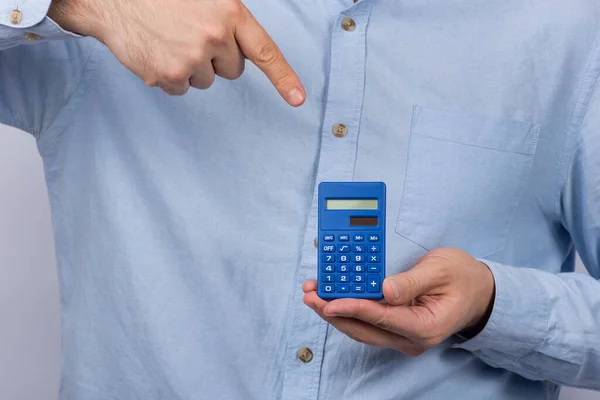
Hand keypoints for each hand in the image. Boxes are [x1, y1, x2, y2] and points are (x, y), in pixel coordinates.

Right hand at [48, 0, 304, 102]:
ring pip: (206, 81)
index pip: (265, 52)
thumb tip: (240, 49)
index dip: (284, 78)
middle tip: (191, 34)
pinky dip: (170, 76)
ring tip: (170, 39)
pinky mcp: (168, 75)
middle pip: (232, 70)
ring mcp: (191, 58)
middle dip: (217, 59)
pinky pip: (181, 89)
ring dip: (192, 67)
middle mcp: (215, 37)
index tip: (298, 99)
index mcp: (230, 13)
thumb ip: (229, 20)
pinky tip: (157, 51)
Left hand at [303, 248, 494, 354]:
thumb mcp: (441, 270)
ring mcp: (403, 336)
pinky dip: (349, 310)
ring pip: (362, 329)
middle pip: (365, 329)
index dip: (353, 308)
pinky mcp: (397, 329)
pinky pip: (368, 323)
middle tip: (311, 296)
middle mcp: (411, 338)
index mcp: (425, 326)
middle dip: (334, 313)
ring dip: (336, 313)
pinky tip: (333, 298)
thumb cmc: (463, 277)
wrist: (479, 292)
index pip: (382, 318)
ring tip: (314, 296)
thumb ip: (412, 281)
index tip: (330, 302)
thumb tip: (385, 290)